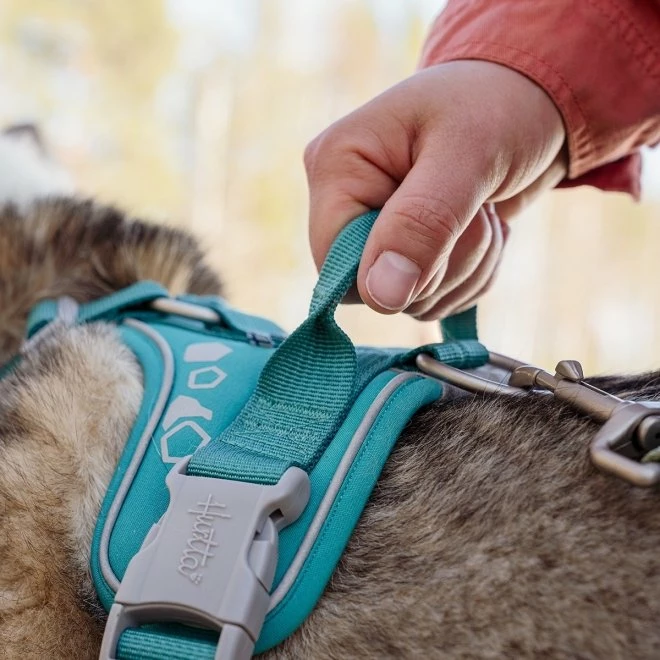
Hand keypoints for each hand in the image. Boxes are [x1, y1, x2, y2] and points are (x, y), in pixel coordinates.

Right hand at [304, 60, 566, 319]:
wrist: (531, 101)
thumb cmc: (498, 106)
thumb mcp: (468, 155)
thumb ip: (423, 224)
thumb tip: (382, 297)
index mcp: (336, 166)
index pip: (335, 263)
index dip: (391, 271)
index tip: (445, 236)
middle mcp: (346, 201)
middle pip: (372, 289)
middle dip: (440, 268)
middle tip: (476, 213)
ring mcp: (375, 229)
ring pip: (407, 300)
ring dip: (463, 272)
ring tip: (484, 214)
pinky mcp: (405, 250)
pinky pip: (429, 299)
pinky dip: (470, 277)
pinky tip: (483, 230)